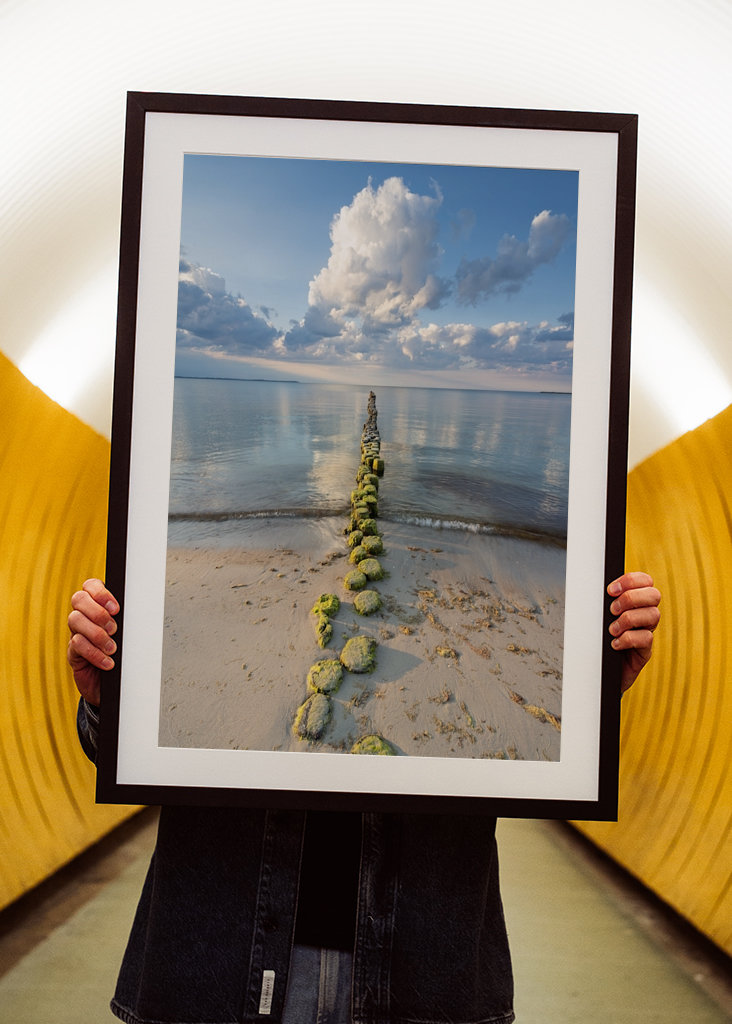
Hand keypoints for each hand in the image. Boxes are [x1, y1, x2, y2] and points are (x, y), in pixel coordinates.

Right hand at [67, 579, 119, 705]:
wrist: (115, 685)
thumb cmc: (125, 654)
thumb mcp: (128, 634)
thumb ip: (128, 620)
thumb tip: (140, 610)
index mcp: (98, 606)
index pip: (90, 586)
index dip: (100, 593)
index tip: (116, 608)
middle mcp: (85, 616)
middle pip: (79, 599)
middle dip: (98, 612)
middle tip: (114, 628)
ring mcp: (76, 633)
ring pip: (75, 620)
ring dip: (97, 634)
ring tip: (112, 648)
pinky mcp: (73, 652)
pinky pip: (77, 645)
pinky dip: (94, 653)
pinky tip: (107, 662)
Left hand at [607, 571, 660, 693]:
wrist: (598, 672)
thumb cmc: (597, 641)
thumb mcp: (598, 618)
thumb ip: (602, 602)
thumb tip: (590, 586)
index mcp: (635, 602)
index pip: (645, 581)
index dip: (631, 580)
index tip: (610, 590)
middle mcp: (644, 615)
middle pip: (654, 595)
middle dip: (631, 598)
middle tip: (612, 610)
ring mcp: (646, 632)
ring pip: (653, 615)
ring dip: (628, 619)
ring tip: (612, 630)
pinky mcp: (645, 651)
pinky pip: (646, 638)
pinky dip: (628, 639)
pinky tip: (614, 644)